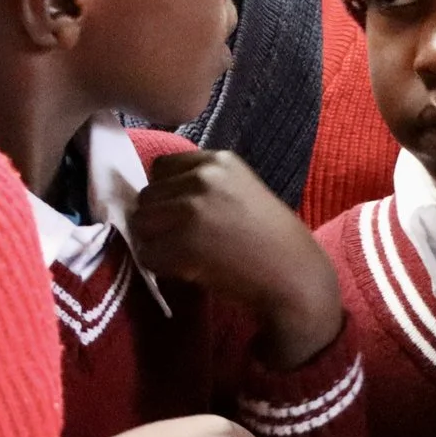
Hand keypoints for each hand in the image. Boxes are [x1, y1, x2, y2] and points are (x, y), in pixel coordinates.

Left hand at [128, 150, 342, 370]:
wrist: (295, 276)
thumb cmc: (268, 240)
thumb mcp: (238, 190)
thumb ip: (200, 185)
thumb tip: (150, 197)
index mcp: (217, 160)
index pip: (160, 168)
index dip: (166, 196)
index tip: (186, 217)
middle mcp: (203, 177)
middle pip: (146, 196)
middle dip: (158, 221)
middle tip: (186, 243)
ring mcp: (192, 208)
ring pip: (140, 224)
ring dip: (156, 244)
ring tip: (186, 256)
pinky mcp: (184, 242)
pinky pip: (147, 255)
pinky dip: (160, 268)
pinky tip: (188, 271)